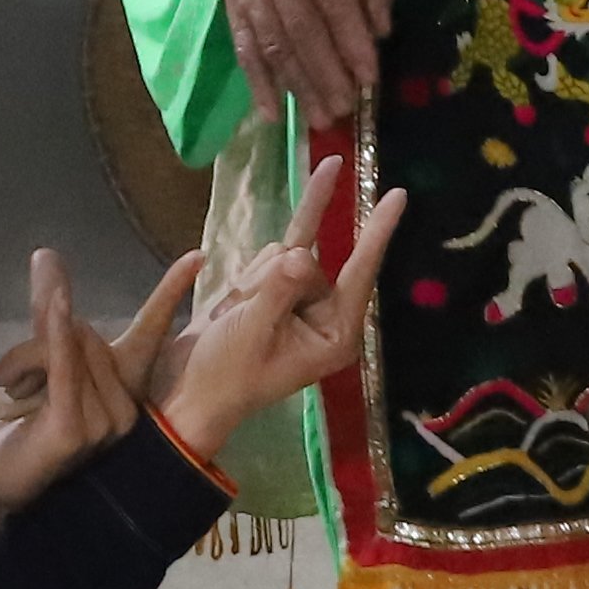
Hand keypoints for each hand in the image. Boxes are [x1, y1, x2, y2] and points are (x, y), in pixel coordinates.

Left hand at [0, 246, 195, 531]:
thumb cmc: (20, 425)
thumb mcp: (36, 364)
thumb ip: (49, 316)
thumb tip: (48, 254)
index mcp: (125, 387)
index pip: (154, 331)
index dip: (172, 291)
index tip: (197, 258)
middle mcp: (127, 405)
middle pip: (86, 331)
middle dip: (41, 343)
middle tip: (19, 382)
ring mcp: (108, 421)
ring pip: (68, 346)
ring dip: (24, 362)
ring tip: (18, 398)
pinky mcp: (79, 429)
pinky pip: (64, 365)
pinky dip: (56, 333)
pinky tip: (58, 306)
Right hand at [157, 167, 402, 466]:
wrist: (188, 394)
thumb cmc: (226, 375)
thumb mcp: (252, 333)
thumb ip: (279, 290)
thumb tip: (300, 252)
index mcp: (334, 333)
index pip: (360, 272)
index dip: (378, 231)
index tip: (399, 194)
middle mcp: (324, 314)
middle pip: (308, 260)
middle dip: (271, 280)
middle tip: (246, 321)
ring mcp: (299, 301)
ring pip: (284, 253)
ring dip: (254, 279)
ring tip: (234, 319)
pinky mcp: (275, 291)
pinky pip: (271, 256)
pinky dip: (251, 274)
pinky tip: (233, 305)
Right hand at [222, 0, 394, 120]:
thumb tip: (380, 32)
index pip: (334, 2)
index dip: (352, 43)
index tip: (369, 78)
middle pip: (302, 29)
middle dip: (325, 74)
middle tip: (345, 108)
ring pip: (274, 44)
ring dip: (297, 86)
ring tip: (320, 118)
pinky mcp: (231, 4)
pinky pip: (244, 48)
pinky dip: (258, 84)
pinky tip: (273, 112)